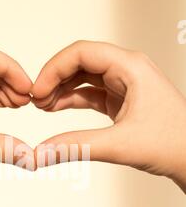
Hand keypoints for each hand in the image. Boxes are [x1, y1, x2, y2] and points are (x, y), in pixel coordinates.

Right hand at [32, 41, 185, 191]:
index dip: (53, 68)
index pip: (81, 53)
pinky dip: (71, 100)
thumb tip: (41, 153)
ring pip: (84, 78)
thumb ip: (77, 147)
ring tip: (41, 105)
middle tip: (34, 100)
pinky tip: (55, 108)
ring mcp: (124, 85)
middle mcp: (127, 70)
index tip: (36, 90)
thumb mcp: (120, 145)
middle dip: (55, 79)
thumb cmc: (173, 144)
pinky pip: (91, 93)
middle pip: (80, 62)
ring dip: (61, 89)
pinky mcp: (122, 101)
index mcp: (130, 67)